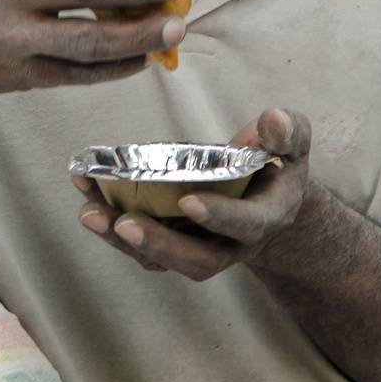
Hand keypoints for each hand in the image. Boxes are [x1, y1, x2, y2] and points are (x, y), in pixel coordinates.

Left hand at [74, 108, 314, 281]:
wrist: (270, 194)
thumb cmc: (278, 161)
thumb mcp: (294, 142)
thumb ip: (286, 132)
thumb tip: (271, 121)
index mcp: (266, 218)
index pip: (246, 224)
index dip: (219, 216)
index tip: (189, 202)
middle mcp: (233, 244)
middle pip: (198, 260)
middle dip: (160, 245)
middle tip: (125, 223)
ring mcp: (201, 247)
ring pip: (162, 260)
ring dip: (123, 240)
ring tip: (90, 213)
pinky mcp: (174, 242)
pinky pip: (141, 244)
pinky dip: (112, 224)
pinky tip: (87, 198)